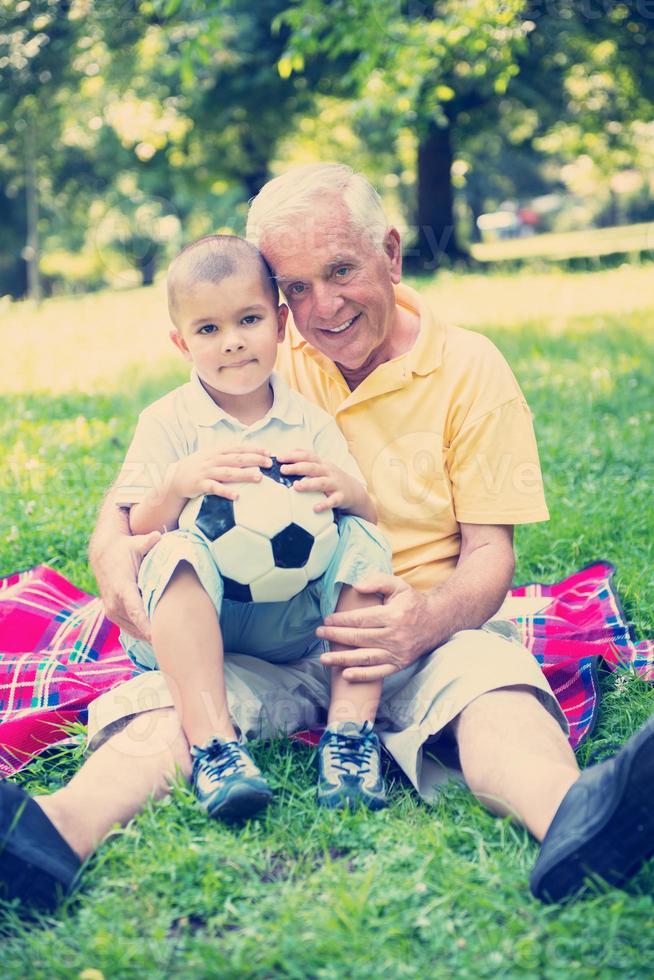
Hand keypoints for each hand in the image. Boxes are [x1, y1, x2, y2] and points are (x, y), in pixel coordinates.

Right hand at [95, 529, 161, 640]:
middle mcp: (114, 604)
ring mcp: (112, 612)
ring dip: (150, 636)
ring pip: (134, 631)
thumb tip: (158, 536)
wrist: (102, 554)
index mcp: (121, 588)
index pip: (136, 612)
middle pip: (138, 627)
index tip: (160, 637)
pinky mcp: (113, 615)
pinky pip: (130, 629)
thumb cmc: (123, 549)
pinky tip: (159, 635)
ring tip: (172, 642)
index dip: (148, 627)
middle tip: (177, 641)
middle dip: (156, 634)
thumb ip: (147, 542)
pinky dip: (143, 632)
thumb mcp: (135, 544)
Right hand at [170, 444, 271, 500]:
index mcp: (217, 452)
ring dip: (244, 475)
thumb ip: (227, 455)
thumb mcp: (211, 456)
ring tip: (259, 477)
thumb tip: (249, 454)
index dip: (254, 449)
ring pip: (228, 473)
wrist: (175, 478)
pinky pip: (214, 488)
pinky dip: (225, 492)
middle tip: (269, 463)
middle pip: (236, 459)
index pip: (238, 448)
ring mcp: (206, 472)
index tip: (268, 452)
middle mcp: (213, 460)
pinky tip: (236, 496)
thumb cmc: (198, 467)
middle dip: (254, 460)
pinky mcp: (200, 485)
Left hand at [277, 450, 361, 512]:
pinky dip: (324, 504)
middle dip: (297, 468)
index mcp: (322, 464)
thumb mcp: (322, 466)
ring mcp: (335, 484)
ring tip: (296, 486)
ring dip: (309, 484)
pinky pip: (332, 501)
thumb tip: (292, 450)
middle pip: (312, 467)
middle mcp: (328, 472)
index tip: (279, 458)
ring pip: (322, 483)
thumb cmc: (332, 478)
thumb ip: (308, 459)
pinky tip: (315, 508)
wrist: (355, 491)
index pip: (308, 456)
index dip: (293, 456)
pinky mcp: (341, 497)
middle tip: (283, 470)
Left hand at [317, 574, 437, 681]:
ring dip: (342, 659)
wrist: (437, 621)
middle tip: (319, 634)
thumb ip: (377, 582)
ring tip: (323, 658)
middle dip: (335, 636)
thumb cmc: (413, 602)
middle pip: (358, 638)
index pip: (360, 620)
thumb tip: (356, 586)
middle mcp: (395, 636)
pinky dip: (361, 675)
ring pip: (365, 657)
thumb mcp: (398, 586)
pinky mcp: (400, 664)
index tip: (326, 620)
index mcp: (393, 616)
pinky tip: (345, 674)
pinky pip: (378, 673)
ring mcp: (397, 653)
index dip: (341, 620)